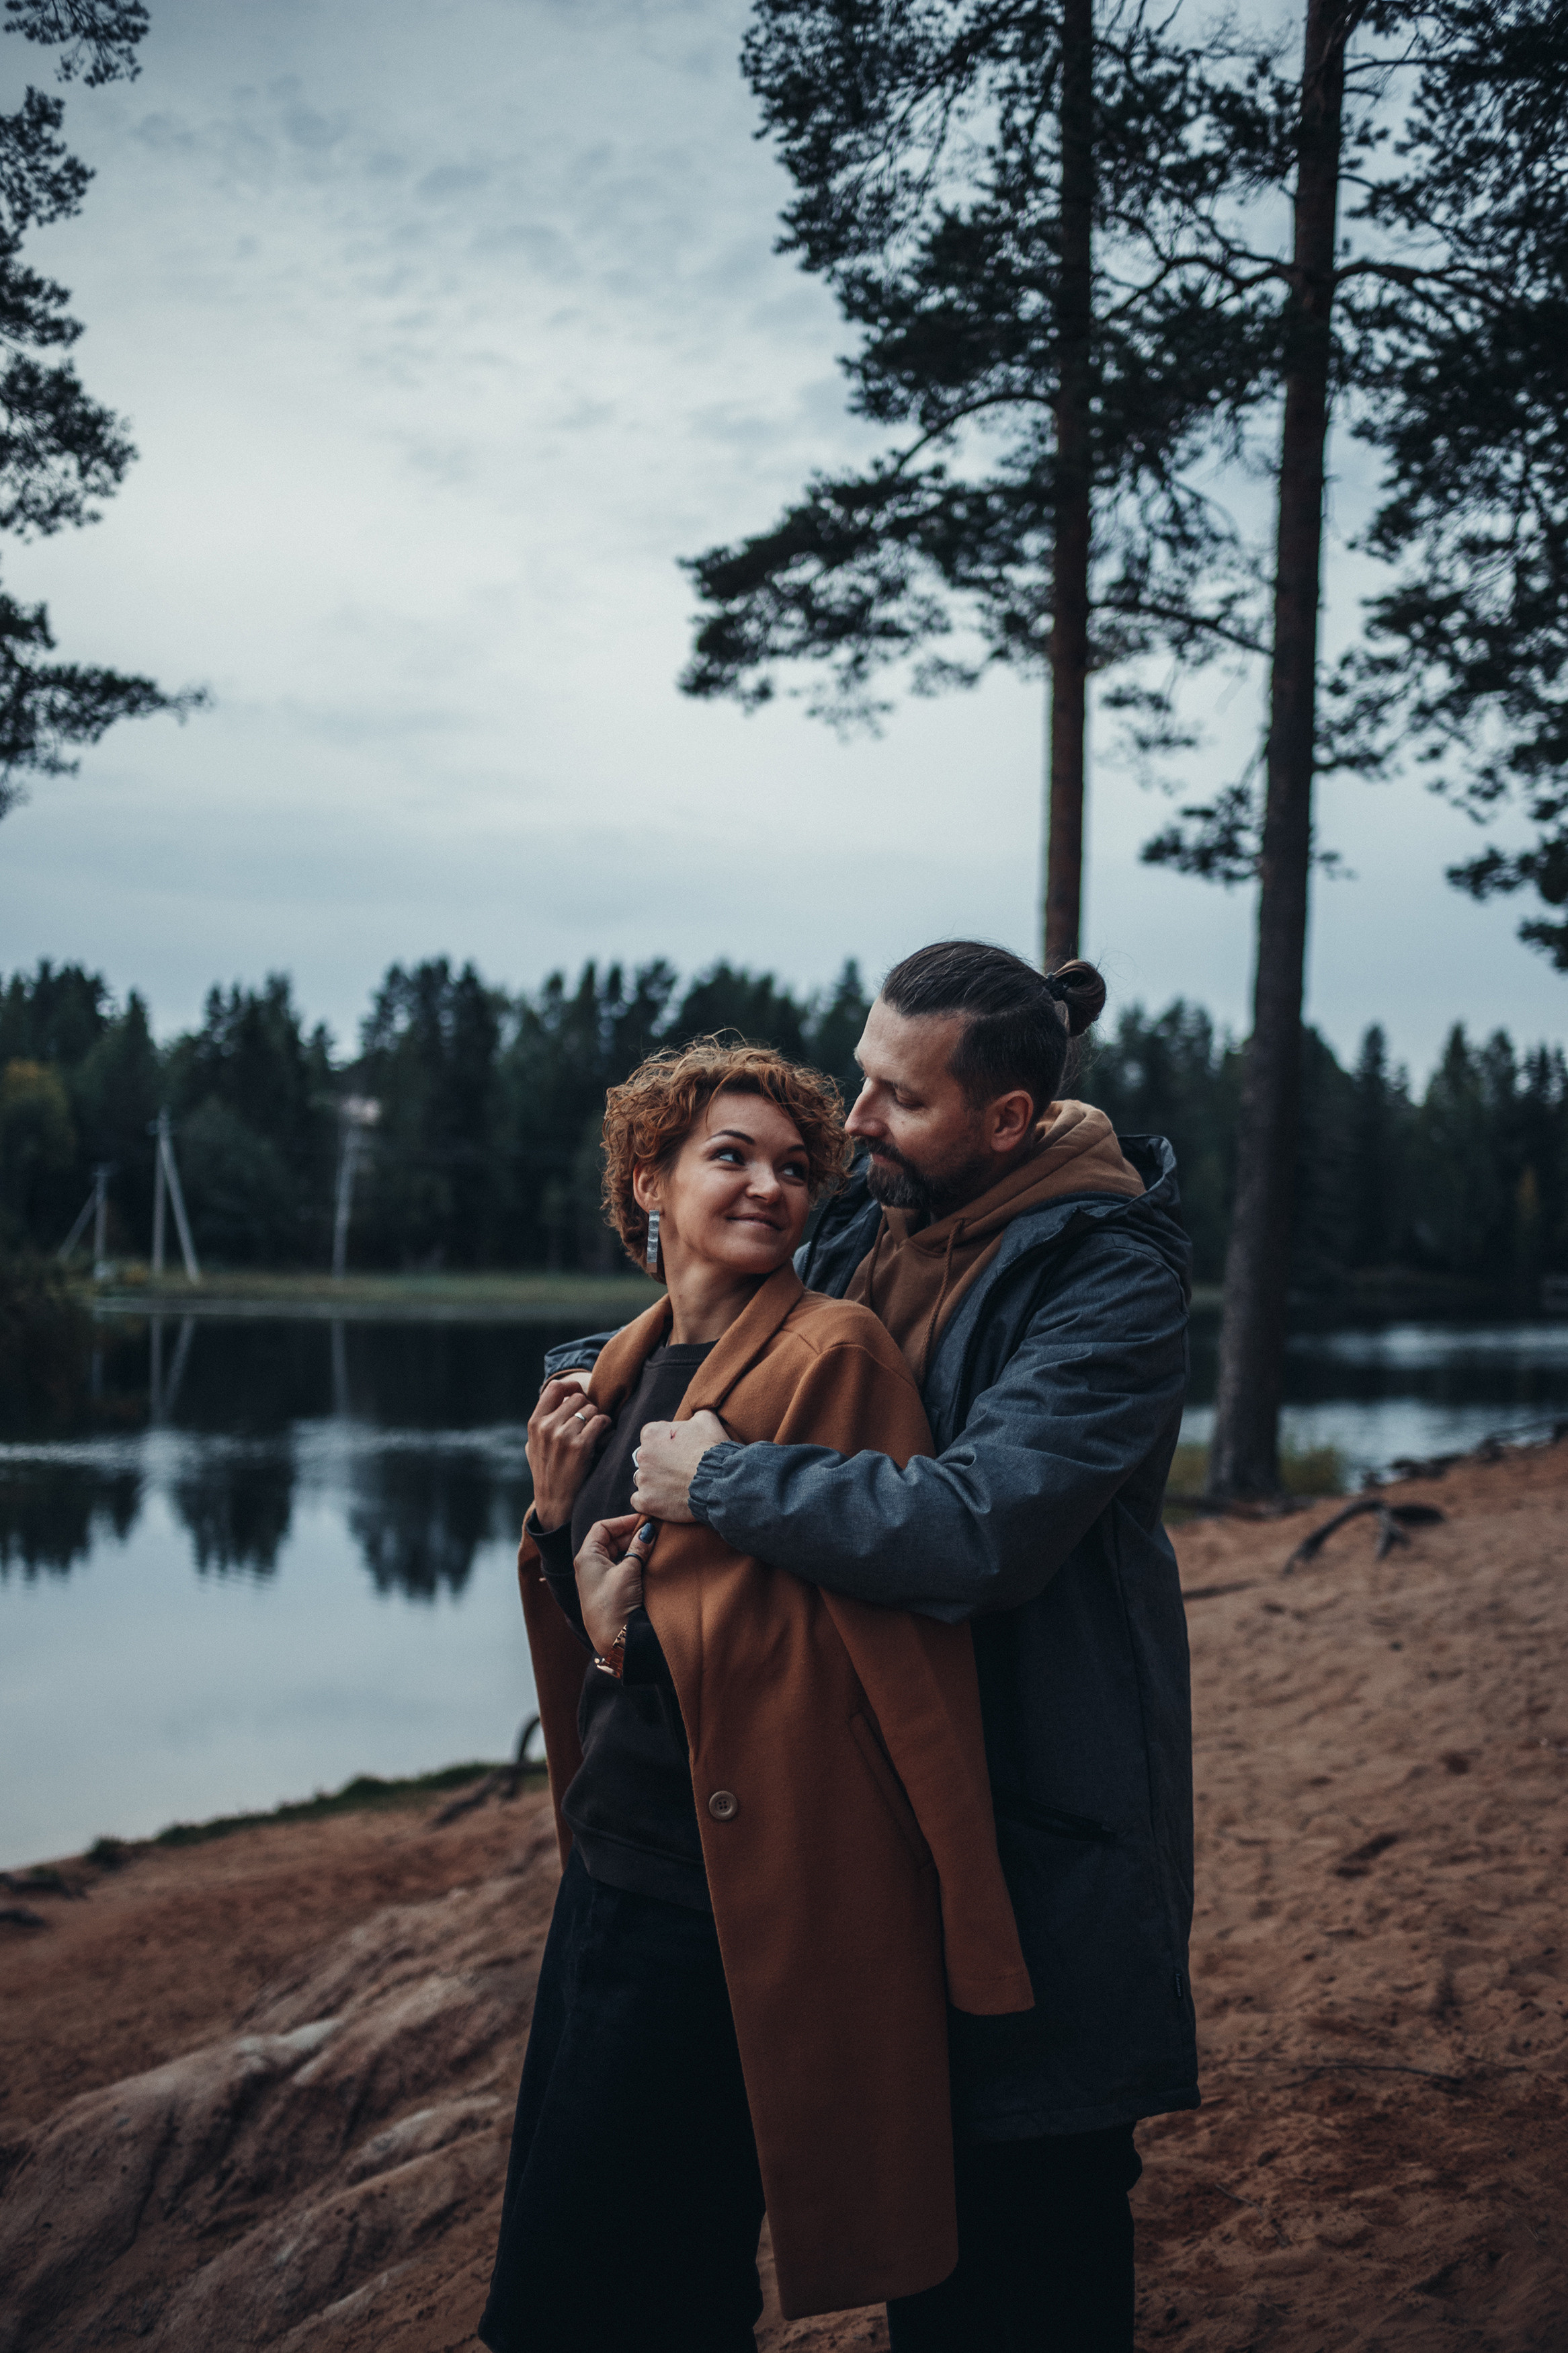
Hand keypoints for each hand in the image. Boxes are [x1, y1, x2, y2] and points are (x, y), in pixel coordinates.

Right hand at [527, 1377, 609, 1532]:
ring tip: (596, 1431)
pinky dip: (607, 1427)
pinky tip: (603, 1437)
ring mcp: (563, 1436)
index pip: (554, 1388)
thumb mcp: (534, 1445)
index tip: (579, 1393)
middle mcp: (547, 1427)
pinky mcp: (581, 1447)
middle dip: (587, 1407)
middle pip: (578, 1398)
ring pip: (592, 1409)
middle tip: (589, 1422)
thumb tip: (560, 1395)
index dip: (571, 1386)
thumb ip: (543, 1422)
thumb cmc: (547, 1472)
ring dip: (598, 1418)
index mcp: (534, 1423)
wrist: (555, 1502)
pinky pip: (601, 1422)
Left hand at [576, 1514, 656, 1656]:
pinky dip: (632, 1561)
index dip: (623, 1521)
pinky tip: (647, 1561)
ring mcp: (598, 1579)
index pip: (602, 1528)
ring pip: (615, 1554)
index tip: (643, 1521)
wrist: (613, 1641)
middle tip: (652, 1532)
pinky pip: (619, 1567)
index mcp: (586, 1557)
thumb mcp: (628, 1572)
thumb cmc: (614, 1605)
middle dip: (630, 1534)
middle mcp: (589, 1566)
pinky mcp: (608, 1591)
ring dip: (633, 1548)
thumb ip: (638, 1548)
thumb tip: (648, 1531)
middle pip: (609, 1540)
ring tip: (652, 1545)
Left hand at [629, 1411, 730, 1523]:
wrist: (720, 1482)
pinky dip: (650, 1501)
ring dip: (655, 1482)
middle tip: (681, 1469)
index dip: (668, 1443)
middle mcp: (643, 1455)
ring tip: (676, 1485)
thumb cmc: (713, 1450)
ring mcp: (643, 1480)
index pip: (652, 1436)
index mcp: (652, 1434)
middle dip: (661, 1462)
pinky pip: (640, 1501)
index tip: (681, 1451)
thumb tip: (695, 1414)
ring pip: (643, 1479)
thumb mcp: (707, 1420)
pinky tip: (666, 1499)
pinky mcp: (646, 1501)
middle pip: (647, 1458)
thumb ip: (695, 1414)